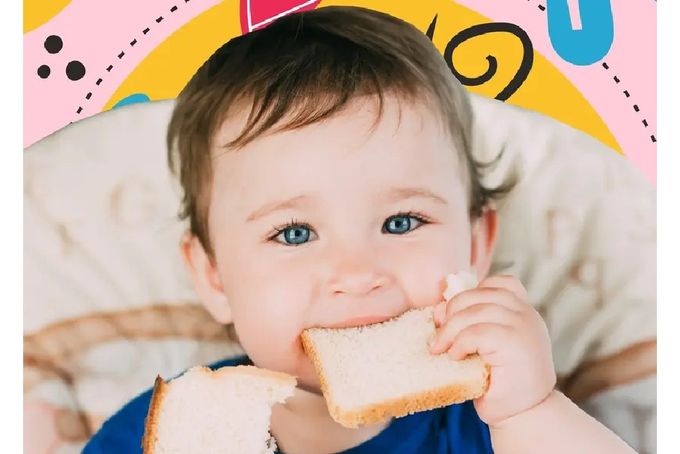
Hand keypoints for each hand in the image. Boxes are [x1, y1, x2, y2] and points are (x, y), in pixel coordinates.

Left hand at [429, 275, 555, 426]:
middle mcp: (527, 315)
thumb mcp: (487, 345)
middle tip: (439, 337)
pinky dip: (460, 343)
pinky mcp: (516, 343)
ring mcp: (524, 327)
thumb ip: (472, 323)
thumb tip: (438, 310)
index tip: (457, 315)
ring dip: (451, 330)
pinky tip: (456, 357)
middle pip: (479, 294)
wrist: (525, 416)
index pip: (501, 283)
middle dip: (452, 311)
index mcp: (524, 312)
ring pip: (475, 311)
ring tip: (442, 349)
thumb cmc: (500, 382)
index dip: (474, 292)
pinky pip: (477, 332)